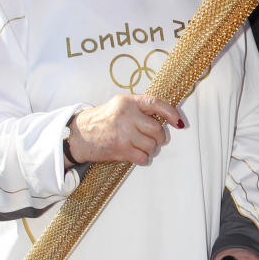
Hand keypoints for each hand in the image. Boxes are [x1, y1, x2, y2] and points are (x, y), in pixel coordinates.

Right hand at [67, 94, 184, 166]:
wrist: (80, 134)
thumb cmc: (103, 119)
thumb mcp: (120, 105)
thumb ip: (140, 108)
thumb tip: (167, 118)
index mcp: (128, 101)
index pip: (156, 103)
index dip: (171, 113)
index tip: (178, 122)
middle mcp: (126, 116)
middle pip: (157, 129)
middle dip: (160, 137)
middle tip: (156, 138)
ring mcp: (123, 134)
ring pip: (152, 145)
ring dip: (152, 149)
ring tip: (144, 146)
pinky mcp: (120, 149)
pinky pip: (143, 157)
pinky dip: (144, 158)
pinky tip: (138, 154)